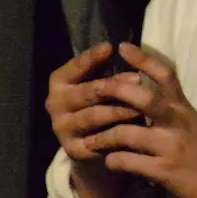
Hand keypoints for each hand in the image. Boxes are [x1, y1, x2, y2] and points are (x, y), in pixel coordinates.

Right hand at [46, 42, 139, 197]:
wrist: (96, 147)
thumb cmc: (102, 105)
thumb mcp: (102, 84)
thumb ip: (106, 69)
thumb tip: (121, 49)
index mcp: (59, 83)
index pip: (73, 68)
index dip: (90, 58)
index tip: (109, 47)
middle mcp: (55, 104)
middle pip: (86, 92)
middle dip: (113, 86)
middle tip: (138, 80)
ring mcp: (63, 128)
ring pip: (93, 116)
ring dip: (119, 111)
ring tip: (141, 108)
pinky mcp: (74, 149)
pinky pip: (98, 140)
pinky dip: (116, 134)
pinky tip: (134, 131)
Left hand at [81, 44, 196, 197]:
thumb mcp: (194, 124)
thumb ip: (171, 110)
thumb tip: (141, 96)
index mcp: (184, 108)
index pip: (165, 75)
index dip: (143, 59)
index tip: (123, 47)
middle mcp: (178, 122)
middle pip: (141, 98)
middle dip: (112, 92)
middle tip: (93, 91)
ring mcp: (170, 147)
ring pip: (125, 133)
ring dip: (102, 136)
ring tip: (90, 140)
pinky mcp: (163, 171)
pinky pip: (126, 161)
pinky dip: (113, 161)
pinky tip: (110, 162)